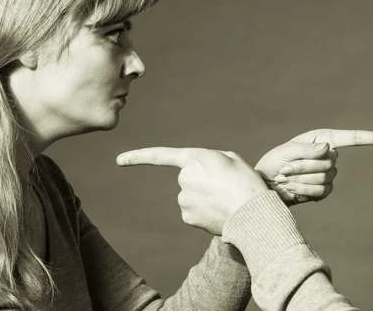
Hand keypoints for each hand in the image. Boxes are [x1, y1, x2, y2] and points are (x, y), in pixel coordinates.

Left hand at [116, 147, 267, 235]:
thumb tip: (203, 175)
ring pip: (190, 198)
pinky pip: (193, 213)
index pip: (160, 155)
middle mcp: (184, 178)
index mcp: (195, 158)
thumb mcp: (233, 160)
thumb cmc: (247, 183)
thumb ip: (211, 161)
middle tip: (225, 188)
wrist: (252, 211)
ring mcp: (183, 198)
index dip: (138, 157)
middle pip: (188, 180)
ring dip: (204, 199)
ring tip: (225, 200)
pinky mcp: (187, 216)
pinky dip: (204, 213)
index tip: (119, 160)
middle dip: (202, 184)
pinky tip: (219, 212)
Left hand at [255, 128, 372, 205]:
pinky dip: (303, 190)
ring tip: (286, 177)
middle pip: (329, 162)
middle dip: (304, 166)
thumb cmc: (274, 162)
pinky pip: (321, 192)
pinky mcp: (323, 191)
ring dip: (301, 178)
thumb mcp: (287, 151)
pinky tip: (292, 188)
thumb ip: (307, 148)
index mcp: (322, 139)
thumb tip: (329, 148)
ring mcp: (328, 175)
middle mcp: (328, 156)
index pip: (353, 138)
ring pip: (324, 177)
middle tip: (286, 169)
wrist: (266, 185)